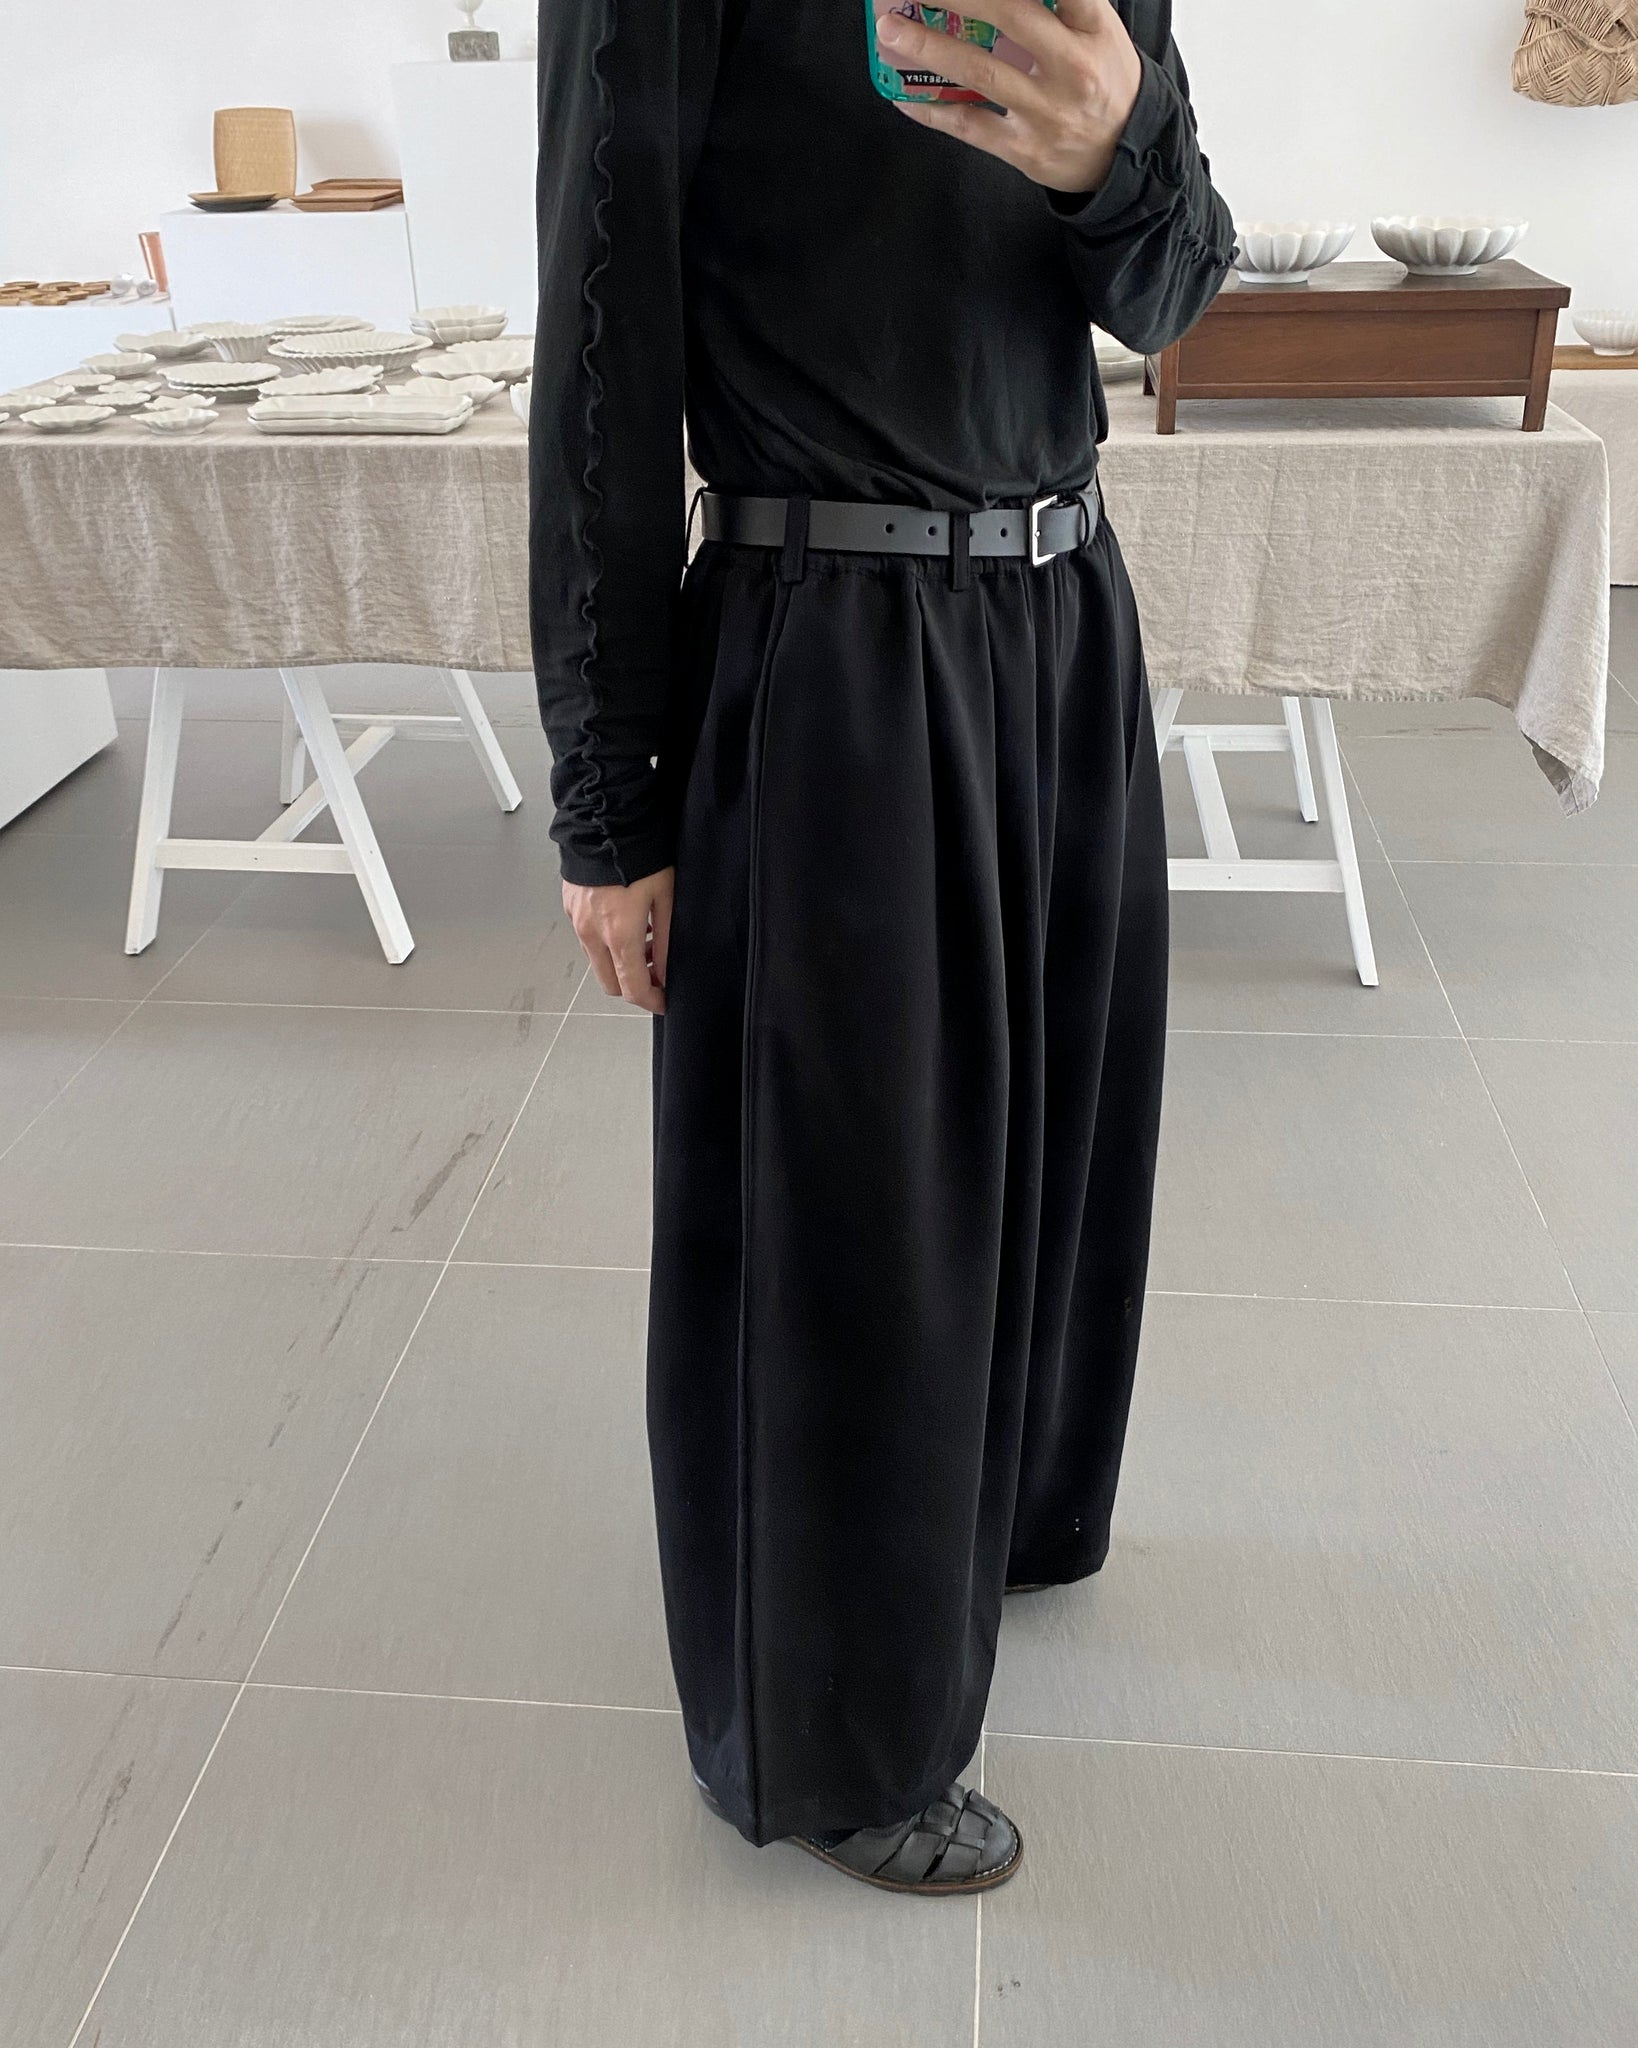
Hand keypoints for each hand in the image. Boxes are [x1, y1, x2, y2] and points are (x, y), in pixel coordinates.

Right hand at [563, 867, 673, 1015]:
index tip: (663, 1000)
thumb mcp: (665, 898)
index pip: (632, 989)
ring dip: (619, 963)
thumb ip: (665, 940)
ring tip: (643, 941)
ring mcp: (576, 921)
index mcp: (618, 934)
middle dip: (633, 985)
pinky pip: (587, 938)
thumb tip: (667, 972)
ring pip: (597, 962)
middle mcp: (591, 933)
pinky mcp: (570, 907)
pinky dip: (605, 942)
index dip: (651, 1002)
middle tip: (656, 972)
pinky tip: (623, 923)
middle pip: (610, 984)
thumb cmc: (638, 853)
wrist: (604, 820)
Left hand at [875, 0, 1142, 195]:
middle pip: (1010, 17)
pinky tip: (903, 94)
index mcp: (1093, 29)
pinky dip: (932, 111)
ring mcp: (1047, 112)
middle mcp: (1073, 69)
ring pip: (982, 74)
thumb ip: (1061, 3)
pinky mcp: (1026, 150)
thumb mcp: (1099, 31)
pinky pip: (971, 127)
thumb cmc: (1104, 79)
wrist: (1128, 155)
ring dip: (930, 50)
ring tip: (891, 31)